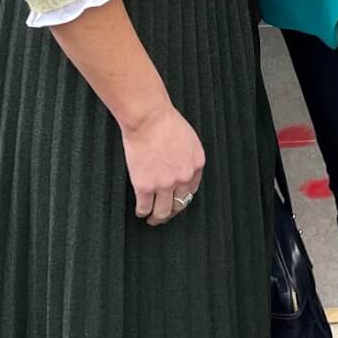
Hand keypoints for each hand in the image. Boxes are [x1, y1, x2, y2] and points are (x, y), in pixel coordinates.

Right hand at [119, 101, 205, 225]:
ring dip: (157, 218)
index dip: (182, 198)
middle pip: (179, 204)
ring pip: (162, 212)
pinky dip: (142, 212)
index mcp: (197, 165)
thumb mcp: (188, 138)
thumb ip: (187, 157)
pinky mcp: (145, 187)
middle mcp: (183, 178)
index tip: (176, 202)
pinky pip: (144, 207)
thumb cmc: (165, 121)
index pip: (191, 190)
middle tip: (164, 216)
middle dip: (171, 213)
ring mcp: (164, 184)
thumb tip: (181, 168)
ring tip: (152, 219)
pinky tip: (140, 211)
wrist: (148, 118)